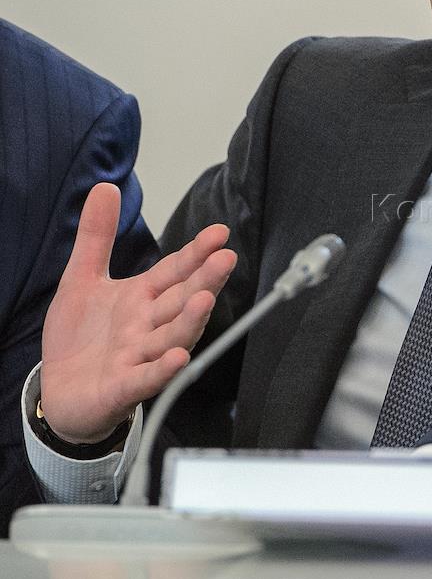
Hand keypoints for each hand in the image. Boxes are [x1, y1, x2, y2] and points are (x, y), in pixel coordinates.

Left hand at [39, 183, 236, 443]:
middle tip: (226, 259)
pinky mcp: (121, 388)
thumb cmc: (79, 338)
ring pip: (170, 338)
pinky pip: (145, 379)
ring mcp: (137, 357)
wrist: (59, 391)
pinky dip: (160, 370)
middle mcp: (146, 326)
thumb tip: (106, 187)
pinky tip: (178, 358)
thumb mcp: (81, 279)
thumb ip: (97, 236)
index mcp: (141, 298)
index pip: (174, 272)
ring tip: (205, 300)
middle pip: (181, 301)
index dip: (196, 253)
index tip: (220, 233)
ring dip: (189, 322)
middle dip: (204, 281)